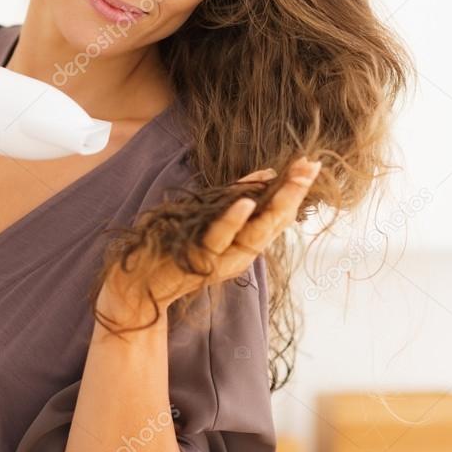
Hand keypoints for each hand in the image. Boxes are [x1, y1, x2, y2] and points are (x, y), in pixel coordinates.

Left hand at [98, 155, 321, 328]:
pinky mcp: (196, 258)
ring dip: (274, 206)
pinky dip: (233, 221)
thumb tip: (267, 173)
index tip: (311, 165)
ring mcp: (219, 258)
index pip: (278, 218)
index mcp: (244, 246)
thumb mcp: (213, 221)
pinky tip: (246, 202)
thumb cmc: (178, 249)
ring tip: (291, 180)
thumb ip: (238, 198)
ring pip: (254, 234)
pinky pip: (218, 238)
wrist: (140, 287)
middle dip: (293, 195)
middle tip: (311, 168)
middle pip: (273, 225)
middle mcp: (238, 255)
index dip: (295, 193)